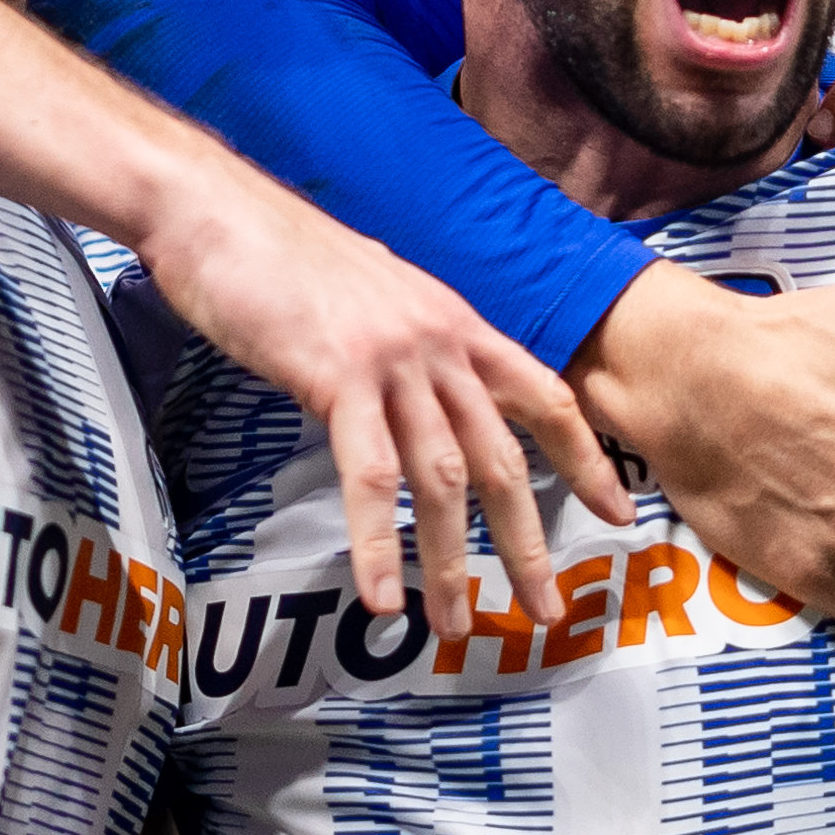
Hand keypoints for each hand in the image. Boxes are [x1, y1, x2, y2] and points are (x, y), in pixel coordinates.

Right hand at [136, 155, 625, 632]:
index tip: (617, 511)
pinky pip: (368, 474)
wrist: (218, 211)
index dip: (585, 458)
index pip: (545, 396)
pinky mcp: (337, 376)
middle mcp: (439, 341)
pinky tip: (381, 595)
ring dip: (451, 561)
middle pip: (503, 456)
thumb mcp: (374, 297)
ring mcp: (393, 360)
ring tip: (454, 624)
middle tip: (544, 609)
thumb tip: (422, 394)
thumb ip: (410, 346)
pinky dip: (377, 542)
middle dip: (526, 541)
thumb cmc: (282, 256)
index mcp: (455, 322)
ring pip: (442, 478)